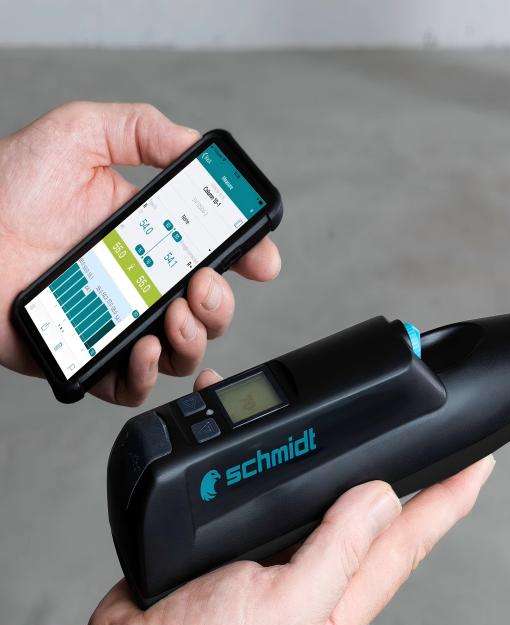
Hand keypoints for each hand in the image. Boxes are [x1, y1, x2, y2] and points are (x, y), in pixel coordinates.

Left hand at [0, 102, 279, 404]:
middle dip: (222, 304)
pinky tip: (142, 347)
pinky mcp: (89, 359)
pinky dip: (148, 375)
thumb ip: (140, 129)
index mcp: (148, 237)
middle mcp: (141, 284)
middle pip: (209, 310)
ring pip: (183, 351)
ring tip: (174, 316)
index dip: (249, 258)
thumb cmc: (3, 190)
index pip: (216, 253)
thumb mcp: (78, 136)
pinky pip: (134, 386)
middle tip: (202, 285)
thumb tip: (193, 144)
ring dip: (195, 339)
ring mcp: (118, 324)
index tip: (261, 259)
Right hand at [81, 371, 495, 624]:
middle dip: (404, 483)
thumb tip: (380, 499)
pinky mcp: (235, 559)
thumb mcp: (285, 610)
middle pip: (371, 523)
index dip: (448, 502)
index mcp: (338, 609)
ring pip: (319, 508)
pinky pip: (268, 507)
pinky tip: (276, 462)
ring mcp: (276, 573)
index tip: (479, 466)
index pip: (408, 543)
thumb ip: (336, 553)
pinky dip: (275, 477)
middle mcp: (315, 588)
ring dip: (336, 470)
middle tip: (434, 450)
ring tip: (363, 443)